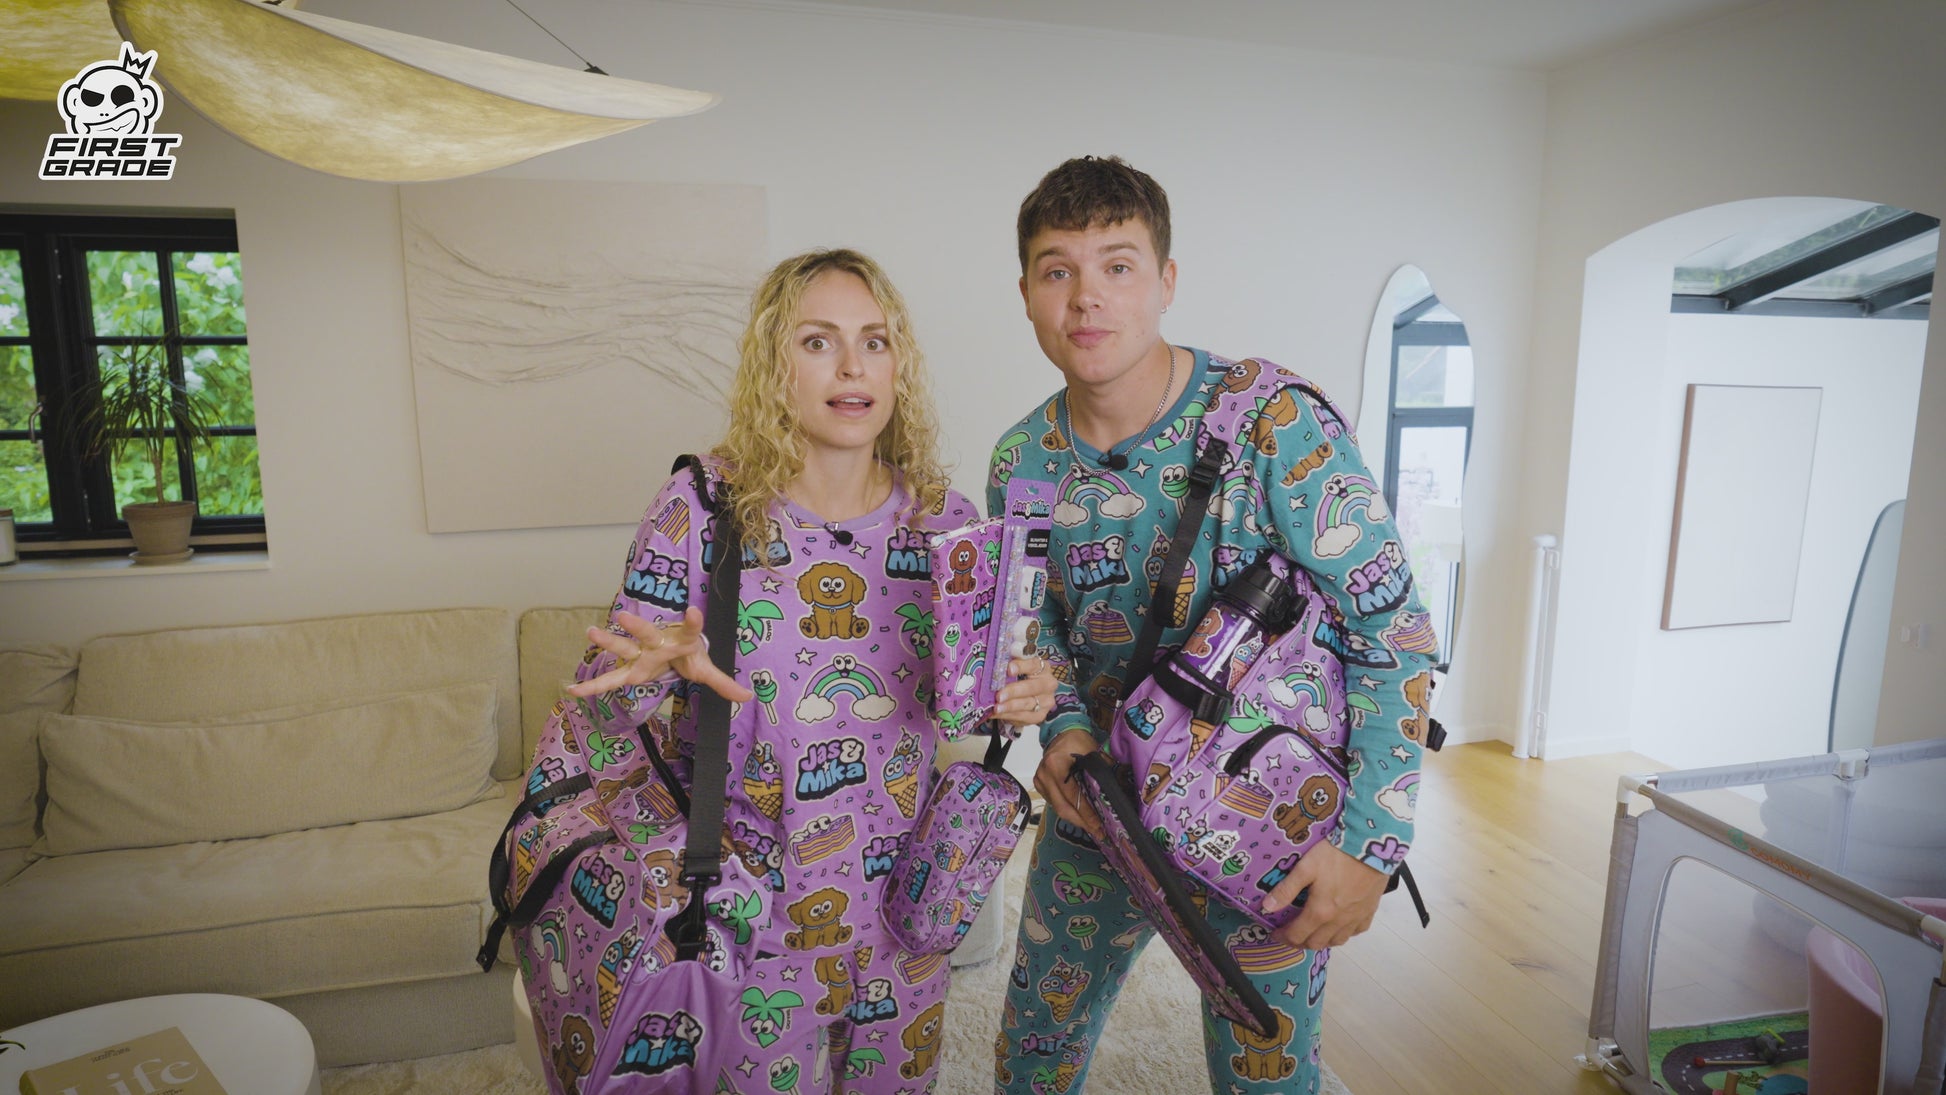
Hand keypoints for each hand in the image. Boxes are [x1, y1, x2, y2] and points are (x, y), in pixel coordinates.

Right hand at [567, 607, 753, 703]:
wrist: (671, 652)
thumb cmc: (687, 655)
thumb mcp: (705, 669)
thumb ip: (723, 682)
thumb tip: (749, 697)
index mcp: (680, 640)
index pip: (690, 629)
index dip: (692, 621)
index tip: (693, 610)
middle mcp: (657, 643)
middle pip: (647, 633)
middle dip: (636, 625)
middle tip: (623, 615)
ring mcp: (640, 654)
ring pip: (623, 646)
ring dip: (608, 641)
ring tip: (591, 632)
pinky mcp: (629, 669)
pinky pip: (610, 680)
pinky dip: (592, 687)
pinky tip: (572, 691)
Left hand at [992, 655, 1056, 728]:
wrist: (1024, 696)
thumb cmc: (1018, 677)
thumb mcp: (1014, 666)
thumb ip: (1008, 660)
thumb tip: (995, 656)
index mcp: (1043, 667)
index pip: (1033, 665)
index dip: (1021, 666)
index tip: (1008, 669)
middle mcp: (1048, 684)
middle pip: (1032, 687)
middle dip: (1013, 691)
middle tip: (999, 695)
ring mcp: (1046, 701)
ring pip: (1028, 704)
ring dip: (1010, 706)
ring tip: (996, 708)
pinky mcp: (1040, 715)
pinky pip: (1025, 717)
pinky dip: (1010, 716)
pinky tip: (998, 714)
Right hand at [1033, 727, 1103, 840]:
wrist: (1062, 731)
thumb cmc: (1078, 741)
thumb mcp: (1093, 752)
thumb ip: (1103, 770)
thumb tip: (1118, 792)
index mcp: (1056, 765)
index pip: (1072, 795)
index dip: (1086, 812)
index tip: (1098, 825)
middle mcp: (1044, 774)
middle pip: (1062, 807)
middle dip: (1081, 822)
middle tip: (1097, 832)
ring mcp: (1039, 780)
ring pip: (1057, 808)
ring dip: (1075, 819)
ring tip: (1092, 827)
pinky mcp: (1039, 784)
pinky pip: (1054, 803)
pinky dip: (1068, 810)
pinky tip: (1081, 816)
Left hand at [1263, 841, 1389, 950]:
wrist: (1370, 847)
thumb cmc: (1335, 855)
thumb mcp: (1305, 868)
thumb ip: (1286, 890)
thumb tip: (1267, 909)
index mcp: (1320, 912)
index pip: (1297, 935)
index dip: (1283, 937)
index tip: (1275, 934)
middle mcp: (1338, 921)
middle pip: (1316, 943)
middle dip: (1300, 942)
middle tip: (1291, 934)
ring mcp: (1355, 918)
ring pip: (1337, 941)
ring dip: (1322, 941)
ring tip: (1312, 933)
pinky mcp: (1370, 912)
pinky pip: (1356, 932)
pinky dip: (1345, 933)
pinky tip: (1339, 926)